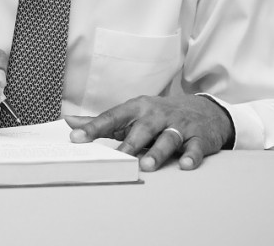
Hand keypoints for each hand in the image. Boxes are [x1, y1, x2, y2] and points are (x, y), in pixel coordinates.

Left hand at [65, 94, 232, 170]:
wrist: (204, 110)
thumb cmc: (158, 115)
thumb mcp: (131, 114)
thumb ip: (101, 121)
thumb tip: (69, 122)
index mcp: (137, 108)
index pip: (112, 117)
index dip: (94, 128)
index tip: (76, 138)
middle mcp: (157, 115)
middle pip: (141, 129)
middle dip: (130, 144)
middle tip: (117, 158)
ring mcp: (178, 126)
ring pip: (167, 138)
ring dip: (157, 152)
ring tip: (147, 165)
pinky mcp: (198, 137)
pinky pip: (195, 147)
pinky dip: (191, 156)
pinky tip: (185, 165)